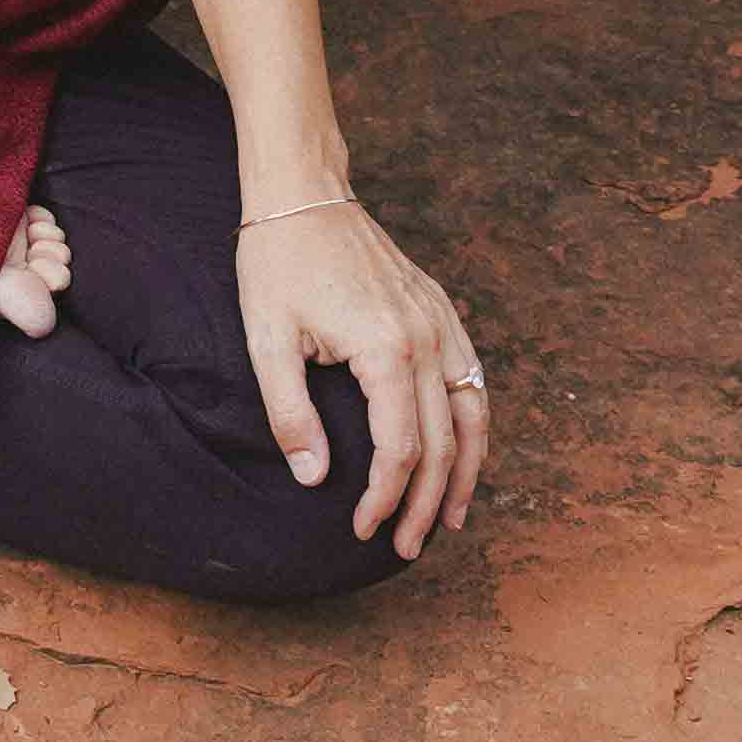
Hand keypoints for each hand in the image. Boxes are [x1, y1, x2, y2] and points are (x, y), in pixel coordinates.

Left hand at [236, 199, 485, 556]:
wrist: (304, 194)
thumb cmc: (277, 263)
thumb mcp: (267, 340)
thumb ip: (290, 413)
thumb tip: (314, 478)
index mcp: (386, 349)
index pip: (399, 449)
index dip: (384, 499)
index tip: (361, 529)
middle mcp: (426, 338)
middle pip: (443, 443)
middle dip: (427, 503)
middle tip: (408, 547)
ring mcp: (440, 322)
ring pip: (472, 414)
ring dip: (466, 473)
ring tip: (453, 518)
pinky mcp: (439, 310)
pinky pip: (473, 379)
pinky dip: (474, 424)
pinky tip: (463, 451)